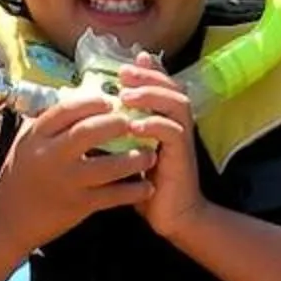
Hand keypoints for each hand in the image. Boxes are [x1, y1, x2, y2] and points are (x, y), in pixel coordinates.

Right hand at [0, 89, 151, 250]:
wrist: (8, 221)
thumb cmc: (19, 176)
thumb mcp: (25, 143)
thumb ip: (47, 121)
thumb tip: (74, 96)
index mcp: (37, 137)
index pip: (67, 109)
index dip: (93, 102)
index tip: (111, 100)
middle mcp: (51, 156)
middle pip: (89, 132)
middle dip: (117, 124)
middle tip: (135, 121)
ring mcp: (66, 182)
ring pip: (107, 166)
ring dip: (134, 158)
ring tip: (150, 153)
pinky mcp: (78, 206)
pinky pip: (112, 196)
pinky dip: (133, 191)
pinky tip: (147, 186)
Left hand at [116, 55, 204, 244]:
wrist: (172, 215)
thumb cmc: (147, 184)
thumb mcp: (130, 152)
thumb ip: (121, 131)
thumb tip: (97, 112)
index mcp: (167, 120)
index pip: (162, 85)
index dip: (148, 71)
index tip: (124, 65)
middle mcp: (178, 124)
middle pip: (172, 87)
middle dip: (147, 76)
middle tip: (123, 74)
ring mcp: (183, 139)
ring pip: (176, 104)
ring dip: (151, 96)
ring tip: (126, 96)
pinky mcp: (183, 156)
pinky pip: (173, 132)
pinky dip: (155, 125)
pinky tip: (135, 125)